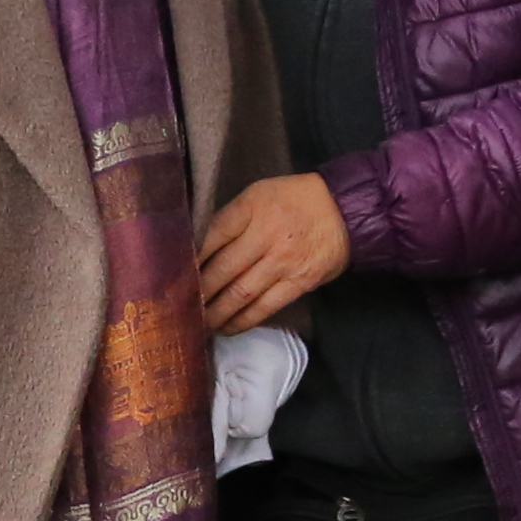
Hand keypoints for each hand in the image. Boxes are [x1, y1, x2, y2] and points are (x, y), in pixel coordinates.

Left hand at [195, 172, 354, 334]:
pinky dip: (243, 320)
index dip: (190, 260)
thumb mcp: (259, 194)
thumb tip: (200, 248)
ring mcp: (283, 261)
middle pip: (222, 270)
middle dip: (198, 292)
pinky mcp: (299, 282)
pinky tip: (228, 327)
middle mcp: (266, 235)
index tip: (174, 277)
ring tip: (199, 323)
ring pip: (240, 293)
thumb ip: (232, 218)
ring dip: (215, 312)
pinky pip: (265, 307)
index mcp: (252, 208)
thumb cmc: (295, 199)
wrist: (346, 208)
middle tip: (180, 307)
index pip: (211, 237)